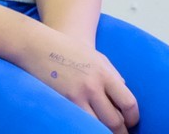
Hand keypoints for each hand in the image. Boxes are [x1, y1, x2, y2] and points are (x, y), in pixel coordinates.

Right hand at [19, 25, 138, 132]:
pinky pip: (80, 122)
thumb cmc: (65, 49)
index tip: (131, 122)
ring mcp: (76, 95)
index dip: (133, 118)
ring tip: (104, 131)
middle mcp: (92, 86)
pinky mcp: (61, 101)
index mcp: (104, 73)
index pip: (129, 103)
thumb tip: (124, 96)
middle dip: (121, 131)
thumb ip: (112, 75)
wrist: (34, 44)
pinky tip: (87, 126)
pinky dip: (86, 126)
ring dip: (103, 131)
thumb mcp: (95, 56)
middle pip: (115, 120)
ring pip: (98, 125)